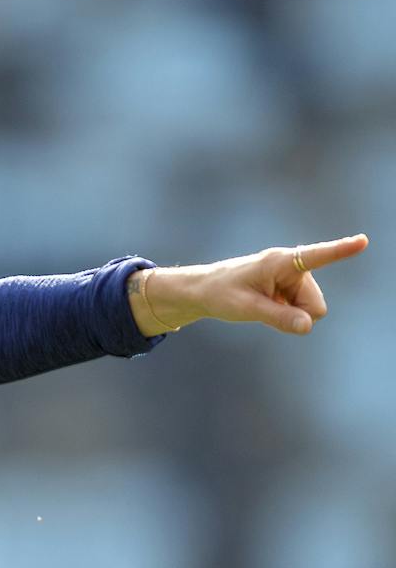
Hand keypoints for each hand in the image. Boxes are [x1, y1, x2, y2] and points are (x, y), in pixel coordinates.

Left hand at [138, 234, 369, 335]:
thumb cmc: (221, 295)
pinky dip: (286, 315)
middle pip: (316, 305)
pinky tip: (267, 307)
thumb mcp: (246, 309)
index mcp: (280, 262)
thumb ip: (277, 317)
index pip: (316, 256)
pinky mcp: (291, 288)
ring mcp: (293, 278)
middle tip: (264, 309)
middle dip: (298, 315)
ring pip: (310, 311)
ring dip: (290, 315)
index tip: (362, 241)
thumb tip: (308, 326)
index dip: (341, 250)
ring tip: (262, 306)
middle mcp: (292, 266)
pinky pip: (301, 312)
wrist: (204, 291)